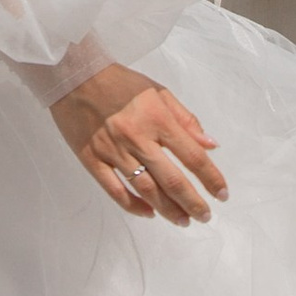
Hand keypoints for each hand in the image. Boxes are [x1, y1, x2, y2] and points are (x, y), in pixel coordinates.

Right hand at [50, 65, 227, 224]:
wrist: (73, 75)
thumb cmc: (119, 82)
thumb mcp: (158, 92)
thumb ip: (185, 119)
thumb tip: (210, 145)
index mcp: (157, 119)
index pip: (192, 156)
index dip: (211, 178)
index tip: (222, 194)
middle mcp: (137, 138)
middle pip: (171, 180)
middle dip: (192, 203)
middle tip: (205, 216)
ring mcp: (113, 151)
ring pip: (145, 189)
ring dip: (168, 209)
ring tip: (183, 220)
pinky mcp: (91, 159)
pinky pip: (114, 190)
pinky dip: (133, 205)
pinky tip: (149, 213)